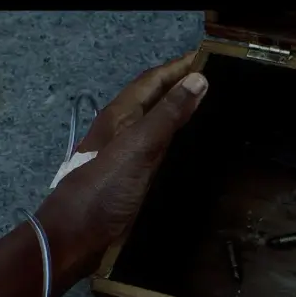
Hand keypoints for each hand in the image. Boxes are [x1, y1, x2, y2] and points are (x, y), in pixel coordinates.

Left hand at [38, 52, 207, 266]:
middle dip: (183, 87)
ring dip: (182, 114)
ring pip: (158, 126)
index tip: (211, 57)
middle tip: (220, 82)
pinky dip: (179, 142)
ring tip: (214, 110)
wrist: (75, 239)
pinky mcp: (134, 180)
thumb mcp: (137, 148)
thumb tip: (199, 79)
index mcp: (121, 115)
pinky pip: (161, 151)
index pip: (153, 79)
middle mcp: (124, 131)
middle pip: (156, 100)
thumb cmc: (103, 190)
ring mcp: (128, 157)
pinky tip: (194, 151)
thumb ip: (167, 115)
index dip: (179, 66)